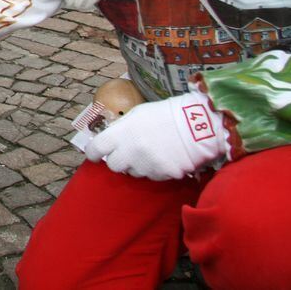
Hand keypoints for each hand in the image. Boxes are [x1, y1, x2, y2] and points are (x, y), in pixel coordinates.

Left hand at [85, 92, 228, 180]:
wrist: (197, 124)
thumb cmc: (165, 114)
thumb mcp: (136, 114)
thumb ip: (121, 128)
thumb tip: (110, 138)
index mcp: (121, 134)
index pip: (96, 149)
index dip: (93, 153)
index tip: (94, 154)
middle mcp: (130, 152)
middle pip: (114, 165)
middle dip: (118, 160)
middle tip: (127, 153)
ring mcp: (146, 166)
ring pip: (134, 173)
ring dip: (138, 165)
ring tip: (151, 152)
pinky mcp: (162, 175)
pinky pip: (153, 176)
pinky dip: (155, 169)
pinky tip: (164, 157)